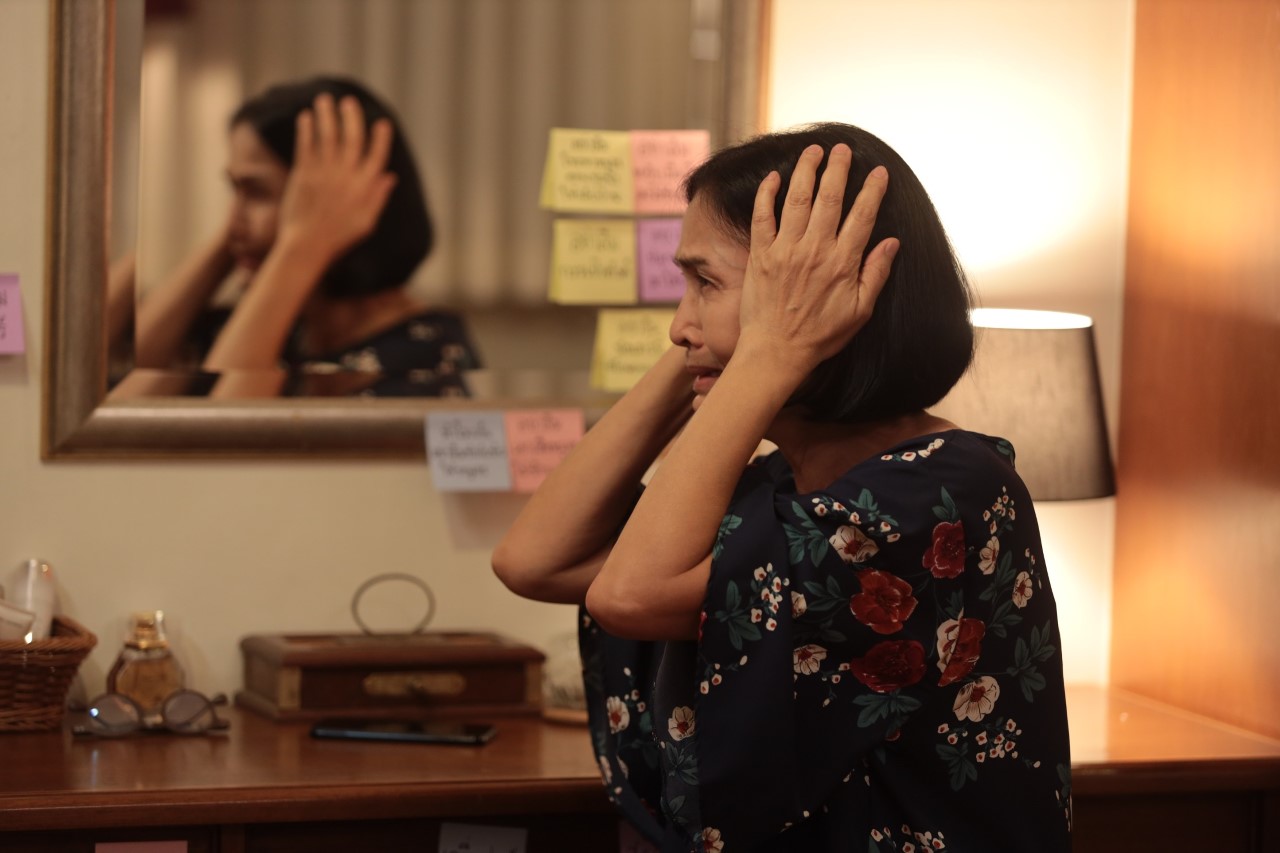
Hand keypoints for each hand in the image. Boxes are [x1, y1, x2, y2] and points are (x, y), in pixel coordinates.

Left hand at [276, 93, 397, 265]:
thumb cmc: (338, 239)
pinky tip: (306, 116)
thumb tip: (390, 176)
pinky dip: (307, 128)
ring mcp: (324, 173)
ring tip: (325, 99)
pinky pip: (306, 144)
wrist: (307, 246)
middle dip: (351, 117)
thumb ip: (378, 197)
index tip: (382, 123)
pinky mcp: (304, 173)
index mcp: (364, 188)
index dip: (381, 138)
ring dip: (327, 115)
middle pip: (352, 138)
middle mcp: (346, 176)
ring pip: (328, 136)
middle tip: (349, 102)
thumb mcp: (366, 223)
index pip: (377, 156)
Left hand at [736, 143, 897, 373]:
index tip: (878, 172)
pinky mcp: (760, 255)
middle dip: (838, 169)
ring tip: (813, 150)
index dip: (872, 190)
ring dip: (806, 171)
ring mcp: (785, 250)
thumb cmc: (820, 336)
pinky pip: (763, 217)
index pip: (862, 216)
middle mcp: (814, 250)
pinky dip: (767, 194)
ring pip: (797, 200)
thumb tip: (893, 242)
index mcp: (842, 263)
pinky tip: (774, 176)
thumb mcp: (860, 312)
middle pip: (830, 199)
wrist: (776, 352)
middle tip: (843, 149)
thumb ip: (876, 274)